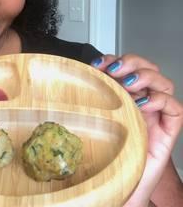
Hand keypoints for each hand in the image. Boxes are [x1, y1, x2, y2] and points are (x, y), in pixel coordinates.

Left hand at [91, 54, 182, 206]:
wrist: (120, 187)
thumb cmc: (107, 155)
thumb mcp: (94, 120)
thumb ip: (91, 101)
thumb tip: (75, 79)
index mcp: (125, 95)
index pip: (127, 67)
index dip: (116, 59)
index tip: (99, 64)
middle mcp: (142, 101)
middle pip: (147, 68)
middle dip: (131, 62)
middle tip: (115, 70)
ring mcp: (156, 115)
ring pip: (163, 82)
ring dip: (146, 76)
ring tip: (128, 84)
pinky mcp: (168, 130)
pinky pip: (175, 108)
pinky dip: (161, 100)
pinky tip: (144, 104)